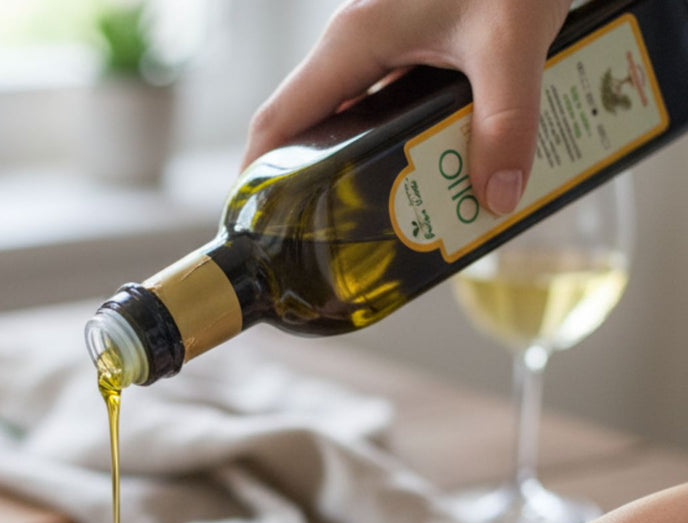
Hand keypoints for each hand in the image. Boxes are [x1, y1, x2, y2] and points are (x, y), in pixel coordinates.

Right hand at [242, 0, 572, 214]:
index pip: (278, 119)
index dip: (257, 175)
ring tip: (374, 217)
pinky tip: (425, 168)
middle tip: (324, 239)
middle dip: (311, 182)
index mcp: (353, 40)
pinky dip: (396, 139)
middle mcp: (357, 41)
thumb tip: (497, 196)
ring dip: (359, 164)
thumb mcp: (513, 38)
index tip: (253, 223)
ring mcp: (384, 39)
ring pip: (350, 116)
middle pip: (310, 126)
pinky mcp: (414, 39)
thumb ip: (507, 120)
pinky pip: (387, 101)